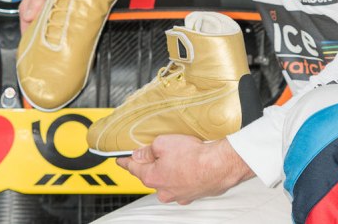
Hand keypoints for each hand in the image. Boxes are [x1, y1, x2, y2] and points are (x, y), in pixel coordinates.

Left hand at [116, 135, 253, 203]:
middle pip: (152, 175)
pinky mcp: (193, 194)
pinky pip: (184, 184)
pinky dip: (184, 176)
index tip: (120, 160)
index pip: (133, 168)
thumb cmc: (192, 155)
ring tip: (182, 156)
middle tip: (160, 152)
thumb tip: (140, 153)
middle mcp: (163, 191)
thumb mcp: (163, 143)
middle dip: (153, 164)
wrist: (218, 166)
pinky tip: (192, 165)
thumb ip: (149, 149)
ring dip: (171, 170)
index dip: (126, 162)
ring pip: (169, 181)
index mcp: (152, 177)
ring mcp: (179, 195)